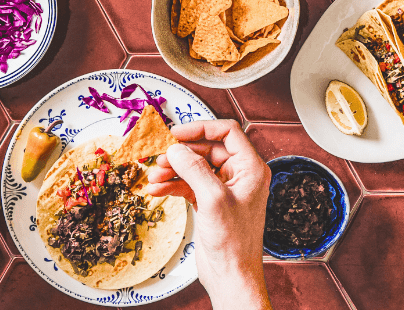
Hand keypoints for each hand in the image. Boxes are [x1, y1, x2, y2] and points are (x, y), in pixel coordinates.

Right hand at [145, 120, 271, 309]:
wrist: (231, 274)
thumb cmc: (234, 242)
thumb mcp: (213, 200)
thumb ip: (194, 170)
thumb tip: (176, 149)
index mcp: (250, 168)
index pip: (227, 132)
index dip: (201, 128)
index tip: (176, 133)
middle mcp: (239, 175)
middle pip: (207, 149)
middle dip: (181, 153)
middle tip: (158, 157)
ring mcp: (224, 189)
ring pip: (195, 167)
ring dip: (173, 170)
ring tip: (153, 177)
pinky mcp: (210, 203)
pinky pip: (189, 185)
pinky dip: (172, 185)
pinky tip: (156, 190)